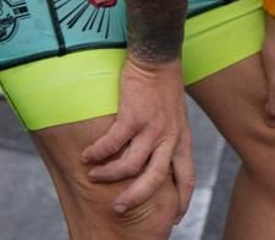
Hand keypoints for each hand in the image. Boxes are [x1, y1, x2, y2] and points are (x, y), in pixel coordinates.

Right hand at [81, 57, 194, 217]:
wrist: (158, 58)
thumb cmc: (164, 87)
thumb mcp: (176, 118)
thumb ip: (169, 138)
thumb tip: (156, 158)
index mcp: (182, 140)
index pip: (187, 178)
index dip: (182, 200)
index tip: (174, 217)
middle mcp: (169, 137)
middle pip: (156, 180)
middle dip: (136, 198)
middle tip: (119, 208)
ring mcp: (152, 127)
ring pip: (130, 165)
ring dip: (109, 175)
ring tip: (94, 176)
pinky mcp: (133, 115)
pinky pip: (113, 143)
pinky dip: (98, 153)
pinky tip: (87, 155)